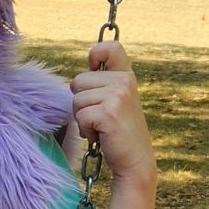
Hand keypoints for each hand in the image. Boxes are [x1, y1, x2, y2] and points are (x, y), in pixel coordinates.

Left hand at [69, 40, 155, 187]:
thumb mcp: (116, 101)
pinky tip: (100, 135)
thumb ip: (102, 85)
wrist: (135, 161)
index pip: (110, 47)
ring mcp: (117, 96)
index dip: (95, 55)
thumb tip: (74, 81)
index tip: (95, 70)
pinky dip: (85, 130)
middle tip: (100, 117)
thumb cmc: (119, 133)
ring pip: (76, 100)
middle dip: (81, 103)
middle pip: (78, 81)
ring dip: (82, 118)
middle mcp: (124, 82)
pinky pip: (79, 116)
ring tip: (101, 127)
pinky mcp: (108, 113)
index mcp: (126, 76)